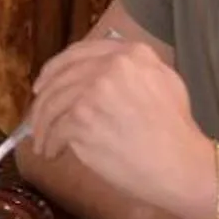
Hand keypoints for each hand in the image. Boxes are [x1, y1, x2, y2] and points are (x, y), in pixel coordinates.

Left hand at [23, 38, 214, 218]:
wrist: (181, 165)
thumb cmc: (175, 133)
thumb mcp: (164, 82)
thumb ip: (132, 69)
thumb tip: (94, 71)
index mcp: (132, 54)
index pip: (80, 53)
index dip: (56, 68)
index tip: (44, 83)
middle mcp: (111, 66)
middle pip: (60, 79)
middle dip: (43, 101)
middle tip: (36, 118)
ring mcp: (93, 91)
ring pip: (52, 105)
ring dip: (43, 127)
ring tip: (43, 143)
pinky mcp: (81, 119)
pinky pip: (54, 130)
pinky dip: (49, 144)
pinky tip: (52, 154)